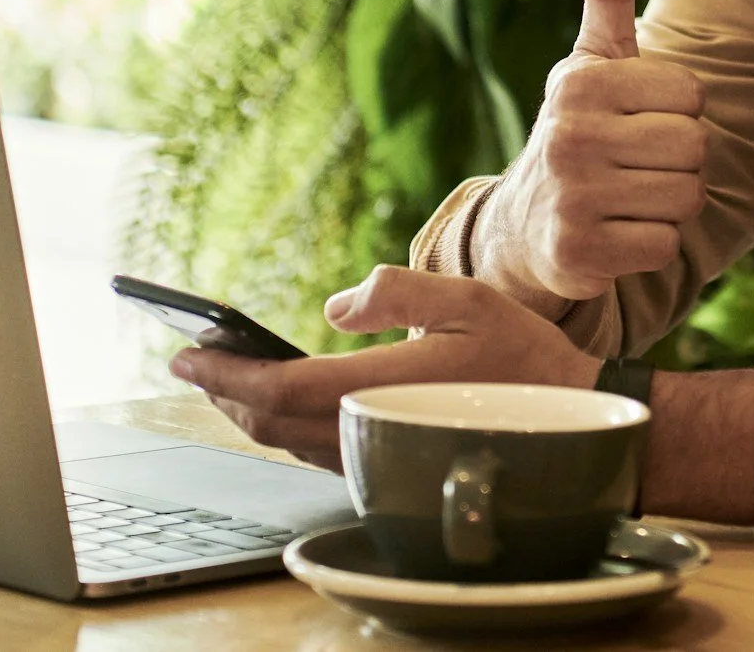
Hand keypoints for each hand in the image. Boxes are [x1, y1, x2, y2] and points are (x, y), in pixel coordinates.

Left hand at [169, 267, 600, 471]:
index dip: (223, 374)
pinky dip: (281, 426)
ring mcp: (377, 454)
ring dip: (248, 411)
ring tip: (225, 377)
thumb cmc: (522, 356)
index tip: (184, 353)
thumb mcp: (466, 299)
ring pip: (288, 441)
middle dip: (224, 391)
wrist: (569, 422)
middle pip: (270, 422)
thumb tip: (334, 306)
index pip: (278, 389)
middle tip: (192, 360)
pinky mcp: (387, 463)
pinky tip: (278, 403)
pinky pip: (315, 450)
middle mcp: (370, 430)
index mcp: (381, 388)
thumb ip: (396, 292)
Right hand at [481, 0, 706, 303]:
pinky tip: (617, 234)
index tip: (638, 120)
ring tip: (628, 197)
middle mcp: (569, 135)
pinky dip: (650, 246)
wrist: (522, 224)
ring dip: (669, 205)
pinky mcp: (577, 252)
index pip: (692, 95)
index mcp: (581, 82)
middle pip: (695, 147)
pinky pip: (664, 247)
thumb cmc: (580, 129)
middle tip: (637, 164)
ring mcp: (570, 196)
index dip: (678, 112)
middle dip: (679, 161)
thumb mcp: (591, 59)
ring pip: (686, 198)